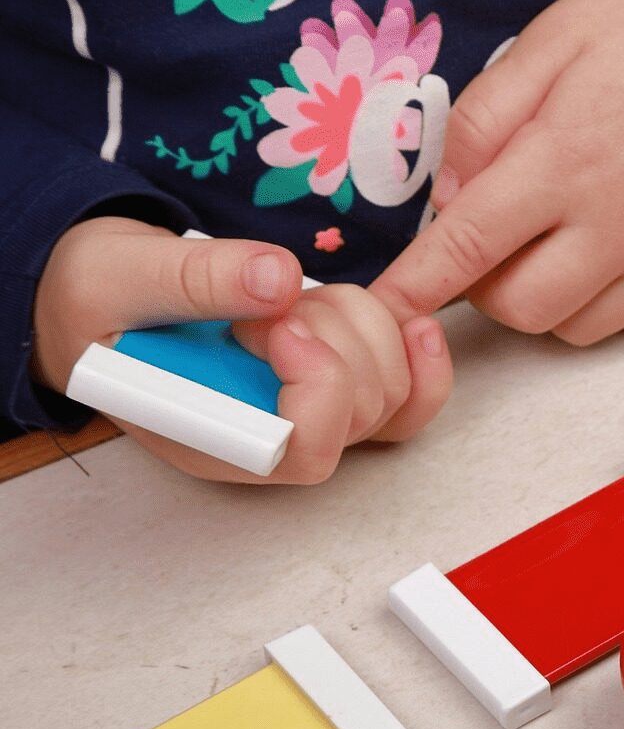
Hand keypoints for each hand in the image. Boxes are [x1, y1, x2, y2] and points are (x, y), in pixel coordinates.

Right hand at [32, 217, 452, 483]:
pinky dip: (417, 351)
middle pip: (360, 415)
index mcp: (212, 437)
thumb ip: (195, 279)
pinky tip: (406, 317)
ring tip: (299, 299)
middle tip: (277, 303)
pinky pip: (411, 394)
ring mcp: (310, 416)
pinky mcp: (337, 383)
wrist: (104, 291)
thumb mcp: (122, 275)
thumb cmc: (100, 299)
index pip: (303, 454)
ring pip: (392, 395)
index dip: (320, 388)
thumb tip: (279, 277)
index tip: (280, 323)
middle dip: (338, 337)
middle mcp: (271, 441)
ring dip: (365, 327)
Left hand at [370, 0, 623, 344]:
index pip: (469, 247)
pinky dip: (603, 299)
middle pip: (519, 308)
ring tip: (558, 237)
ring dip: (546, 296)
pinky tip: (608, 245)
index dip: (416, 285)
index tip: (385, 308)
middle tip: (496, 235)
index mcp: (566, 162)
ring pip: (574, 327)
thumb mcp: (546, 45)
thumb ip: (482, 122)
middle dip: (487, 285)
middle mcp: (619, 225)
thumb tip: (446, 200)